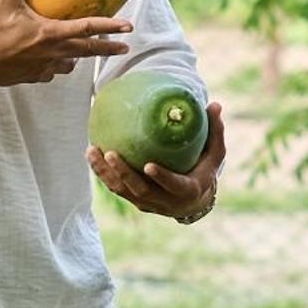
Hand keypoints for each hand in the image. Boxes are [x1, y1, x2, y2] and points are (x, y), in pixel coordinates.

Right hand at [0, 0, 131, 90]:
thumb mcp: (4, 0)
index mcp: (51, 34)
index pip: (88, 28)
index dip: (110, 26)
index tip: (128, 27)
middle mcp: (52, 53)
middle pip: (88, 51)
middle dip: (108, 49)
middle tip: (125, 48)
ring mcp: (43, 68)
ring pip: (70, 64)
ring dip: (77, 57)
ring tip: (81, 52)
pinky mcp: (32, 77)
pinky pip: (50, 72)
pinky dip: (54, 66)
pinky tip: (49, 62)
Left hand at [87, 102, 225, 219]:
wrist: (193, 201)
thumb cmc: (204, 171)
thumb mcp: (215, 154)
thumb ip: (215, 131)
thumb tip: (215, 104)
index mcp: (187, 190)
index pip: (174, 185)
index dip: (162, 177)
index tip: (149, 165)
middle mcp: (165, 200)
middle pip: (141, 190)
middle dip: (124, 173)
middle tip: (111, 153)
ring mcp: (147, 202)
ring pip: (123, 191)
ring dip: (106, 173)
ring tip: (92, 151)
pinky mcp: (135, 200)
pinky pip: (115, 188)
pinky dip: (102, 173)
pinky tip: (92, 155)